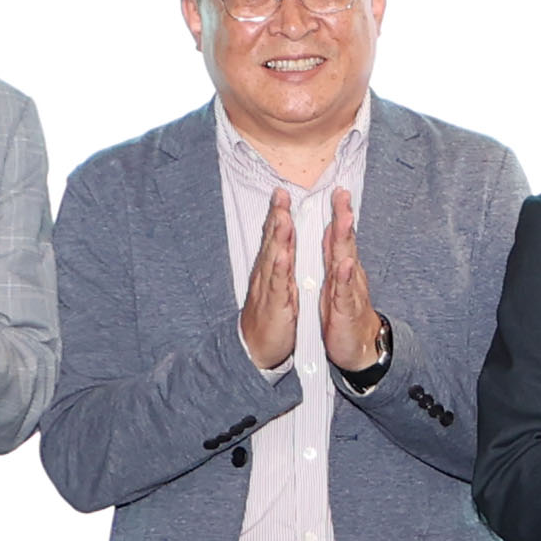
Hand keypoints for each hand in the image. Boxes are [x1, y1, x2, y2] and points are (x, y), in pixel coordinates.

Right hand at [237, 190, 298, 370]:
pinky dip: (280, 270)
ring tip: (282, 217)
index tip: (282, 191)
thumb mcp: (277, 286)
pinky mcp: (275, 306)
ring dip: (278, 238)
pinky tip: (283, 256)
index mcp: (272, 269)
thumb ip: (279, 264)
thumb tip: (281, 243)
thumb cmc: (270, 316)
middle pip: (272, 241)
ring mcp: (269, 289)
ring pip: (274, 258)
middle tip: (280, 193)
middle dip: (276, 216)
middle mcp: (267, 275)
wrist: (257, 349)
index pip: (275, 237)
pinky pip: (278, 286)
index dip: (278, 214)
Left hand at [318, 194, 384, 374]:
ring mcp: (349, 292)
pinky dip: (344, 278)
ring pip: (346, 261)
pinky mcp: (345, 311)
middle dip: (344, 217)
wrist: (360, 347)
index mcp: (341, 268)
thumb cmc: (345, 313)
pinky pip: (344, 292)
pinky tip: (345, 264)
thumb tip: (333, 228)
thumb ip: (335, 254)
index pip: (339, 236)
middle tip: (343, 194)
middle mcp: (348, 276)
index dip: (338, 213)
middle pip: (345, 242)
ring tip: (344, 219)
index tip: (337, 190)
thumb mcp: (337, 280)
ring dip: (345, 240)